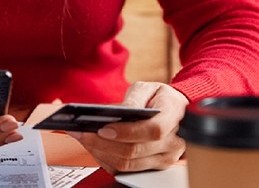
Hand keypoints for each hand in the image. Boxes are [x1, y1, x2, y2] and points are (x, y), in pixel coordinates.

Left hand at [72, 81, 188, 173]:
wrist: (175, 111)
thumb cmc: (161, 98)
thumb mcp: (148, 88)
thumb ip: (135, 98)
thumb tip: (119, 112)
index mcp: (174, 117)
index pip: (153, 130)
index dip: (126, 132)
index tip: (103, 128)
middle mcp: (173, 142)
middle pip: (134, 151)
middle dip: (103, 143)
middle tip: (83, 133)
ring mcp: (165, 158)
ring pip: (127, 165)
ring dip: (101, 153)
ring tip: (84, 138)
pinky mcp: (153, 168)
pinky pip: (125, 170)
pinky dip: (106, 160)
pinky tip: (95, 147)